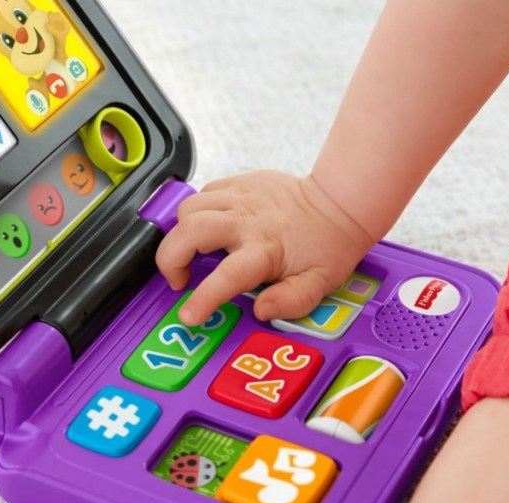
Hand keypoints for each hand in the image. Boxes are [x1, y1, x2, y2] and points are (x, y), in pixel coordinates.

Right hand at [156, 170, 376, 325]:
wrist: (339, 203)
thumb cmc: (327, 245)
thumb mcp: (318, 284)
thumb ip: (291, 302)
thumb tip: (262, 310)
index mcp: (266, 249)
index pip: (226, 275)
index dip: (202, 297)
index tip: (188, 314)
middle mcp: (247, 219)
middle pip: (190, 229)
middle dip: (170, 257)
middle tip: (179, 278)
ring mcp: (241, 197)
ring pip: (189, 206)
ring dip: (181, 232)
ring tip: (193, 252)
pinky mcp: (239, 182)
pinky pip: (203, 193)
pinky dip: (197, 212)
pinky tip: (210, 228)